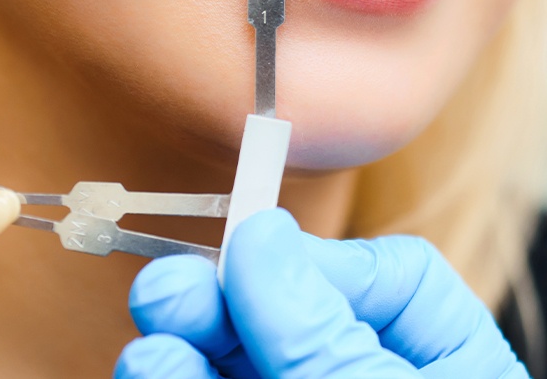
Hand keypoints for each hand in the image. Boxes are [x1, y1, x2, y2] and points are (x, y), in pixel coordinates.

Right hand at [114, 209, 528, 377]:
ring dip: (191, 341)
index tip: (256, 248)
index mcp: (448, 364)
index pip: (394, 278)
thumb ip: (325, 331)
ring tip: (155, 325)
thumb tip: (265, 237)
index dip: (321, 257)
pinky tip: (154, 368)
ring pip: (246, 360)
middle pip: (298, 317)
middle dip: (229, 296)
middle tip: (171, 284)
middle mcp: (372, 377)